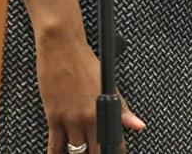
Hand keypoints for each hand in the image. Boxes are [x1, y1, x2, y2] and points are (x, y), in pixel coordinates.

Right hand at [19, 0, 143, 153]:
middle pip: (95, 150)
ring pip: (75, 151)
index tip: (118, 152)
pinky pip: (54, 145)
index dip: (117, 150)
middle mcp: (87, 117)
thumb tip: (138, 126)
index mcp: (104, 109)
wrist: (62, 48)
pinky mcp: (53, 117)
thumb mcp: (108, 84)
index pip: (113, 141)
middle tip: (101, 153)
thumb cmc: (85, 63)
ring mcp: (69, 119)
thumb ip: (121, 109)